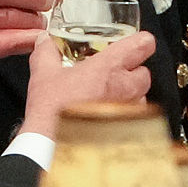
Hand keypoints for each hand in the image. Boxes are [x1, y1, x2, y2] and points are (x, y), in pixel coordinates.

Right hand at [18, 30, 154, 137]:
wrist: (53, 145)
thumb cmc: (52, 111)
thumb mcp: (43, 74)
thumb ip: (46, 52)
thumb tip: (45, 41)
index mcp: (107, 68)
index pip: (142, 45)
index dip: (142, 41)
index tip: (138, 42)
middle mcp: (124, 89)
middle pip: (144, 73)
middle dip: (131, 71)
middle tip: (113, 73)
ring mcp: (128, 111)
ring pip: (140, 97)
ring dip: (129, 95)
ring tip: (107, 97)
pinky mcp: (128, 131)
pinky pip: (134, 118)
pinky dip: (123, 115)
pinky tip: (105, 117)